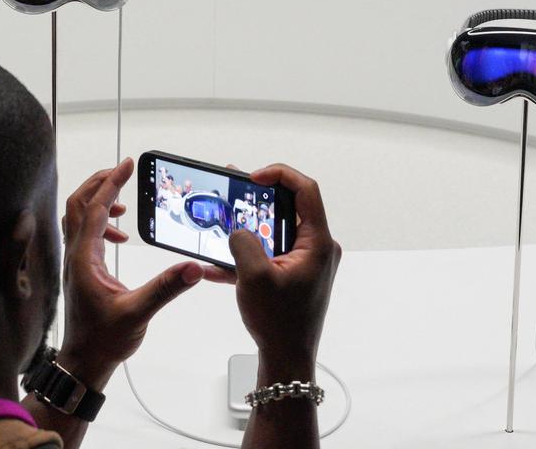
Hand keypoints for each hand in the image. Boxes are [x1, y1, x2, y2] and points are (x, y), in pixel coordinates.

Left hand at [57, 159, 204, 377]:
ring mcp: (77, 262)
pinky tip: (121, 237)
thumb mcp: (139, 312)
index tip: (127, 165)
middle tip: (122, 173)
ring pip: (78, 217)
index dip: (112, 184)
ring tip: (126, 206)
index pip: (96, 209)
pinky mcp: (82, 270)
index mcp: (85, 258)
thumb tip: (193, 267)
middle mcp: (76, 255)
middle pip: (77, 204)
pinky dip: (102, 224)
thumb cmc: (104, 341)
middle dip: (98, 184)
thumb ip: (166, 288)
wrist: (84, 363)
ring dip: (98, 202)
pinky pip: (85, 234)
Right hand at [226, 164, 340, 372]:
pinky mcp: (293, 275)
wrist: (287, 360)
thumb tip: (239, 228)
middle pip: (289, 208)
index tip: (252, 178)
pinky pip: (270, 253)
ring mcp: (305, 262)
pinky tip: (218, 264)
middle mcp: (316, 248)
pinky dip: (248, 255)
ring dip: (249, 227)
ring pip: (276, 231)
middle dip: (257, 199)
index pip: (306, 191)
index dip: (280, 175)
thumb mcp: (255, 278)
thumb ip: (244, 243)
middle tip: (234, 193)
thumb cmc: (280, 324)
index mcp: (317, 243)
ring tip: (223, 220)